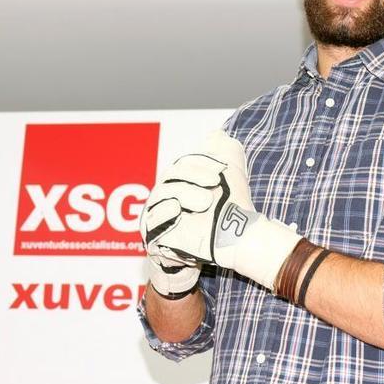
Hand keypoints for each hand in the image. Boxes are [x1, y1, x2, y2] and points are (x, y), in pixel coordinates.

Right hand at [140, 130, 301, 289]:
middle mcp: (166, 196)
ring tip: (206, 202)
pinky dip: (164, 215)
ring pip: (162, 198)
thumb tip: (216, 134)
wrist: (226, 249)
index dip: (200, 164)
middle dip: (193, 177)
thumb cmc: (225, 213)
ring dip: (184, 195)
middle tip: (215, 182)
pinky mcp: (154, 239)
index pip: (183, 166)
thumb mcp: (230, 180)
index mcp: (180, 181)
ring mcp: (158, 217)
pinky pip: (153, 224)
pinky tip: (177, 210)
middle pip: (171, 179)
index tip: (221, 169)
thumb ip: (225, 155)